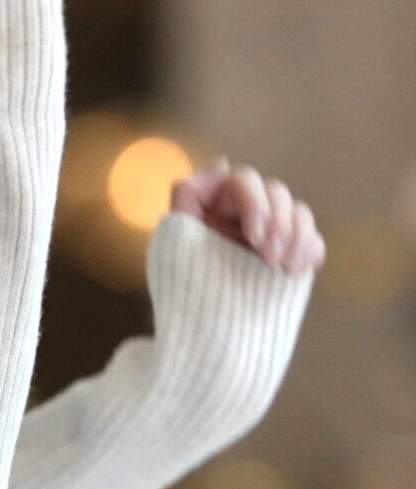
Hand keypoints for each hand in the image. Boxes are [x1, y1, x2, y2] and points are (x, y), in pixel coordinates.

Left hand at [170, 158, 325, 274]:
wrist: (208, 324)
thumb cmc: (186, 278)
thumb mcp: (175, 234)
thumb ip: (188, 194)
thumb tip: (222, 164)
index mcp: (222, 201)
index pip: (246, 180)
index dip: (256, 203)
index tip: (253, 237)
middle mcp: (249, 211)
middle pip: (277, 192)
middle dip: (279, 223)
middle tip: (268, 258)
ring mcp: (273, 233)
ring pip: (300, 212)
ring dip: (298, 236)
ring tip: (283, 267)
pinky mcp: (292, 255)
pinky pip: (314, 241)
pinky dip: (310, 250)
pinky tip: (296, 270)